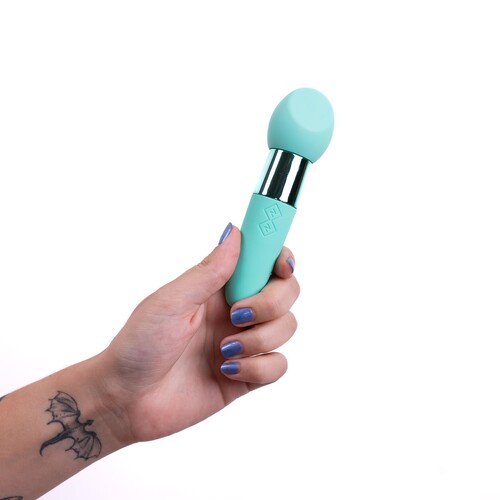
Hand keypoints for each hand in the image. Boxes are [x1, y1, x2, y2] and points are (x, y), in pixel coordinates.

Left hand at [98, 224, 299, 444]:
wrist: (127, 400)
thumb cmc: (139, 345)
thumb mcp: (171, 302)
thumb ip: (208, 271)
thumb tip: (235, 232)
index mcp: (218, 287)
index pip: (263, 261)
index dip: (280, 257)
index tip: (281, 264)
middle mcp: (237, 311)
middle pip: (286, 291)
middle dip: (272, 302)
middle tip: (237, 315)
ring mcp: (245, 343)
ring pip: (287, 327)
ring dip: (260, 339)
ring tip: (223, 350)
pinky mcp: (248, 376)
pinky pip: (279, 365)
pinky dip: (258, 368)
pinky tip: (227, 371)